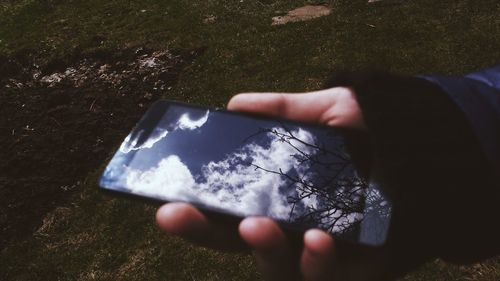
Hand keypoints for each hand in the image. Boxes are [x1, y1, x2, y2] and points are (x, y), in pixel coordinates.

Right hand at [156, 87, 388, 280]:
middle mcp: (296, 230)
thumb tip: (233, 104)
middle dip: (212, 237)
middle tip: (184, 215)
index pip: (229, 216)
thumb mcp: (327, 111)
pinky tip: (318, 240)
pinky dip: (318, 267)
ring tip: (258, 226)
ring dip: (265, 253)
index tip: (168, 207)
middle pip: (243, 247)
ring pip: (281, 271)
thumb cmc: (376, 131)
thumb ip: (283, 109)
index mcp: (282, 200)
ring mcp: (326, 254)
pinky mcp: (360, 270)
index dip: (198, 218)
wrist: (433, 148)